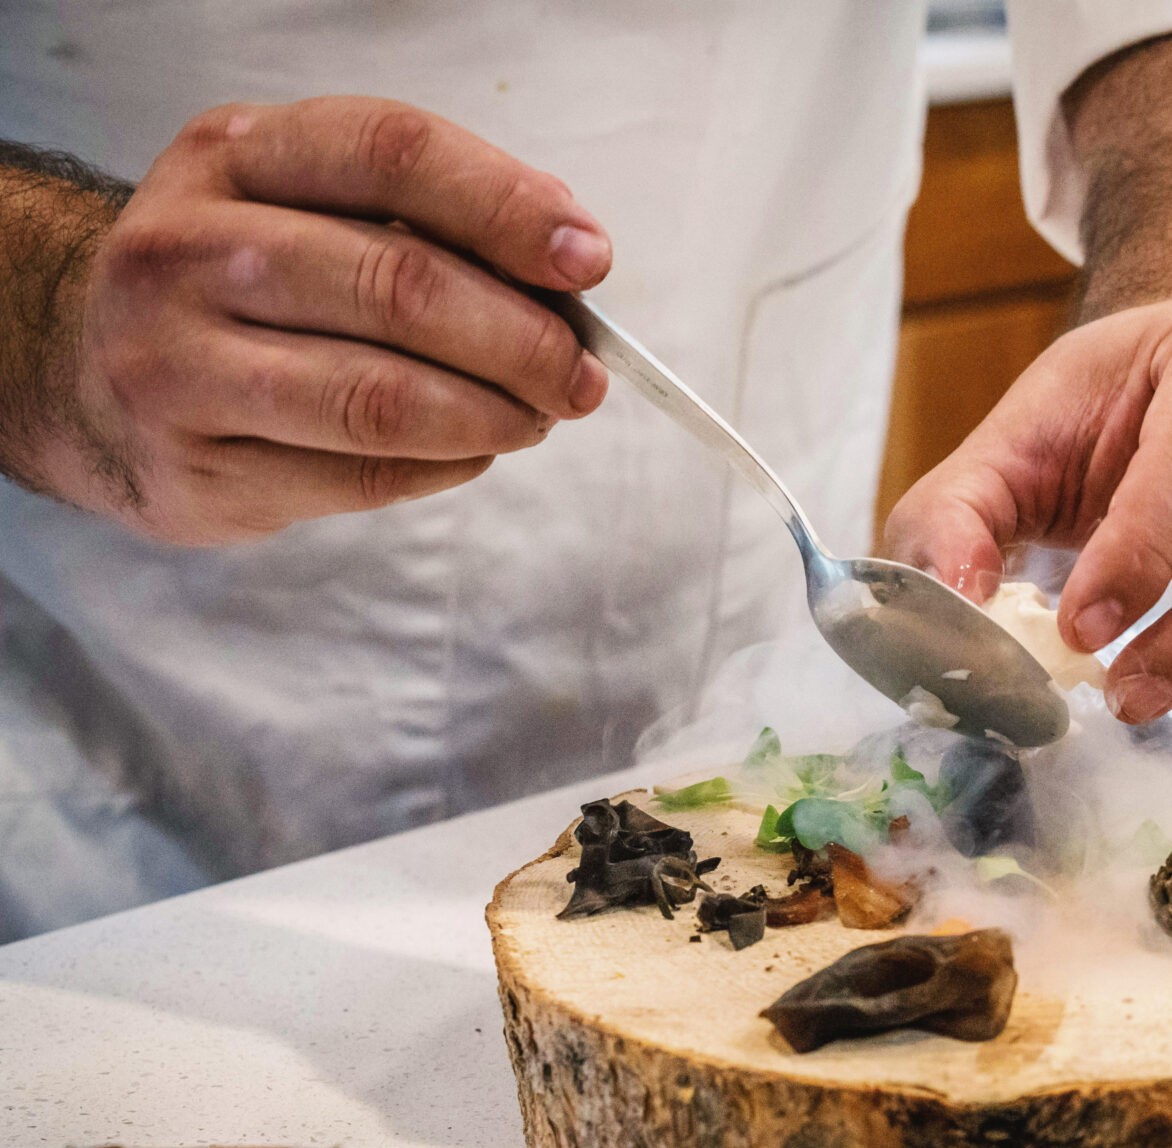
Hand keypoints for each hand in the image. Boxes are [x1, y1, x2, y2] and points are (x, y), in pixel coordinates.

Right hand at [54, 97, 610, 542]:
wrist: (87, 371)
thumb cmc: (246, 283)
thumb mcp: (311, 207)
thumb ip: (430, 219)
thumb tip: (571, 260)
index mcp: (232, 157)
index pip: (391, 153)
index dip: (506, 207)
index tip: (589, 262)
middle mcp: (185, 249)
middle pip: (400, 286)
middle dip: (524, 340)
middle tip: (582, 374)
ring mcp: (174, 363)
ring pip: (381, 397)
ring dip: (494, 414)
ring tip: (537, 416)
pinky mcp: (194, 468)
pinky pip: (362, 474)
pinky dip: (447, 466)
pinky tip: (471, 449)